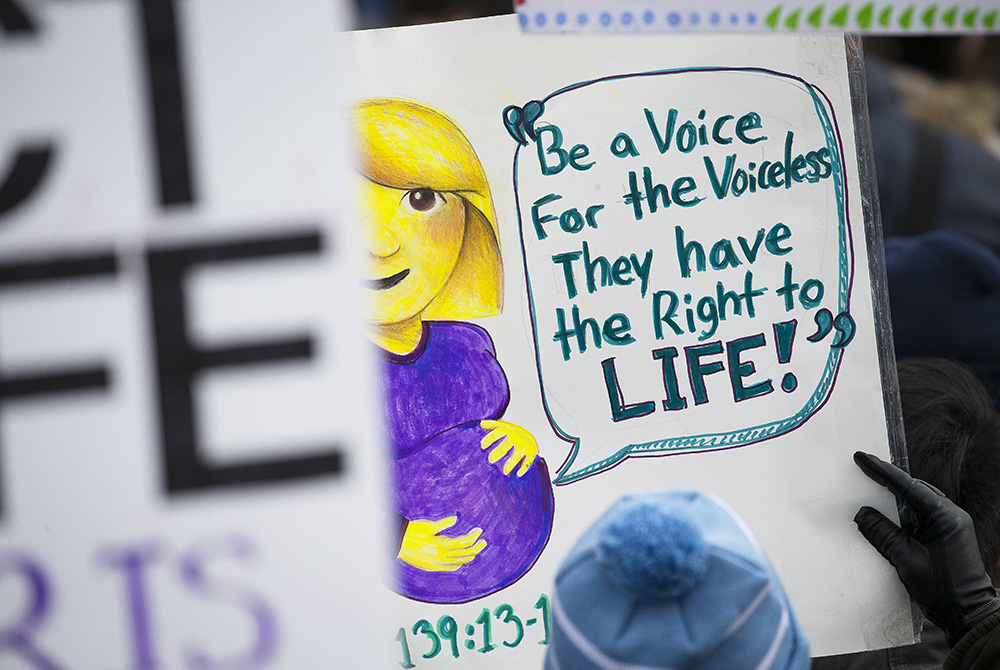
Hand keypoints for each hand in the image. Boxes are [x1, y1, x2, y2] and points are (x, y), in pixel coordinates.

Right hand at [397, 517, 486, 571]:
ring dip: (468, 556)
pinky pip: (447, 568)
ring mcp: (436, 563)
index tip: (479, 531)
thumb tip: (455, 518)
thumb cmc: (412, 531)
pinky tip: (460, 563)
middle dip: (475, 547)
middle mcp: (441, 556)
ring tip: (474, 551)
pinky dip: (456, 565)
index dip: (473, 537)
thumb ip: (443, 524)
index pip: (463, 542)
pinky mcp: (431, 566)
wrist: (397, 542)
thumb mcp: (429, 526)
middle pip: (464, 553)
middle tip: (483, 542)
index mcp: (442, 544)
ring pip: (457, 561)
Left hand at [480, 419, 537, 476]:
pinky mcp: (531, 452)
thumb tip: (481, 424)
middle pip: (506, 445)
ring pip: (517, 455)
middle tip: (491, 460)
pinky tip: (518, 474)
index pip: (497, 433)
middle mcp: (516, 437)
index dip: (489, 439)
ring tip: (505, 472)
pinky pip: (528, 460)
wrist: (532, 432)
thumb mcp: (503, 426)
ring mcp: (524, 445)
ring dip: (511, 463)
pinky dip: (524, 467)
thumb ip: (492, 425)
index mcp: (507, 430)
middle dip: (499, 452)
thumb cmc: (512, 432)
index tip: (482, 446)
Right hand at [853, 451, 999, 645]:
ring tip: (873, 488)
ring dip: (897, 497)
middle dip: (889, 480)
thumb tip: (862, 513)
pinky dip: (906, 512)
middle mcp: (951, 516)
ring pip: (919, 502)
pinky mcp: (950, 536)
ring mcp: (953, 526)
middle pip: (914, 489)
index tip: (862, 458)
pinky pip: (924, 515)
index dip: (881, 471)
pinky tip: (891, 515)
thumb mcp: (905, 559)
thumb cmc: (942, 588)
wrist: (969, 615)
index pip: (906, 486)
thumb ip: (882, 533)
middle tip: (865, 469)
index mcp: (943, 516)